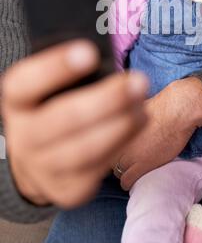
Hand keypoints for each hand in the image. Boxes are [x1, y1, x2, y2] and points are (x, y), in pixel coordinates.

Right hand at [2, 40, 147, 208]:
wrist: (37, 158)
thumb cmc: (53, 107)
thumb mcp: (50, 87)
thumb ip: (71, 71)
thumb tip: (106, 52)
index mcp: (17, 102)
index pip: (26, 82)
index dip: (56, 67)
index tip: (90, 52)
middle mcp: (24, 137)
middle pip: (63, 118)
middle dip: (107, 99)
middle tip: (139, 81)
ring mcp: (43, 167)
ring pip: (84, 149)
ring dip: (122, 124)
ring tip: (143, 105)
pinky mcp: (66, 190)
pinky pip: (98, 169)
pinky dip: (122, 144)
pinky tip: (138, 123)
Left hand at [116, 76, 201, 189]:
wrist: (177, 111)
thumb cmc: (160, 105)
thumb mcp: (134, 109)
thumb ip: (125, 118)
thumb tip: (122, 120)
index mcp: (114, 124)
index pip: (102, 141)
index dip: (110, 146)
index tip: (117, 149)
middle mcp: (116, 139)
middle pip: (107, 157)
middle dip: (115, 160)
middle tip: (126, 160)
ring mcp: (128, 154)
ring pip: (116, 171)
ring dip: (122, 172)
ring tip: (130, 171)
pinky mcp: (142, 165)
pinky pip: (127, 180)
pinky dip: (128, 183)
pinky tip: (133, 180)